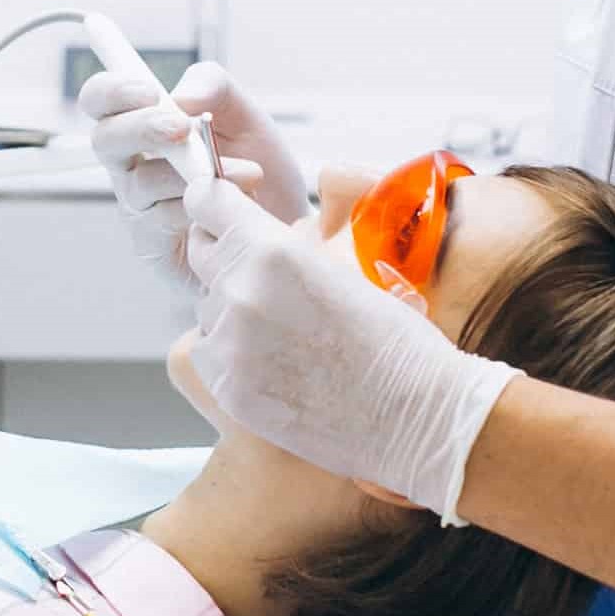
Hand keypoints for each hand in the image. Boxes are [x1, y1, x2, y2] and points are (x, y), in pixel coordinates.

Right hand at [78, 60, 311, 289]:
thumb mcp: (245, 116)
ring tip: (246, 173)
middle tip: (183, 128)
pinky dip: (203, 207)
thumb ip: (214, 88)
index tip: (149, 90)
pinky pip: (164, 220)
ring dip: (195, 171)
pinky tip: (234, 207)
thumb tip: (181, 98)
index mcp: (143, 126)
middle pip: (104, 139)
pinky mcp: (153, 246)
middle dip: (141, 128)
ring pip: (142, 182)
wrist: (285, 223)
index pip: (100, 100)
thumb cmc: (257, 167)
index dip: (111, 90)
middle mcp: (132, 166)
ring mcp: (139, 207)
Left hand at [183, 176, 522, 522]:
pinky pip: (207, 353)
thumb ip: (287, 246)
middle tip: (259, 276)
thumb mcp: (343, 266)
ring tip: (284, 333)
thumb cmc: (395, 340)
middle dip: (224, 255)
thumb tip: (255, 235)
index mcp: (274, 250)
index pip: (207, 201)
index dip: (212, 202)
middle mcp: (241, 291)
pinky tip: (274, 364)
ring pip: (206, 307)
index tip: (217, 209)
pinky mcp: (226, 387)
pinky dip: (228, 354)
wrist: (413, 414)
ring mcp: (229, 342)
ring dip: (229, 310)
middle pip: (202, 253)